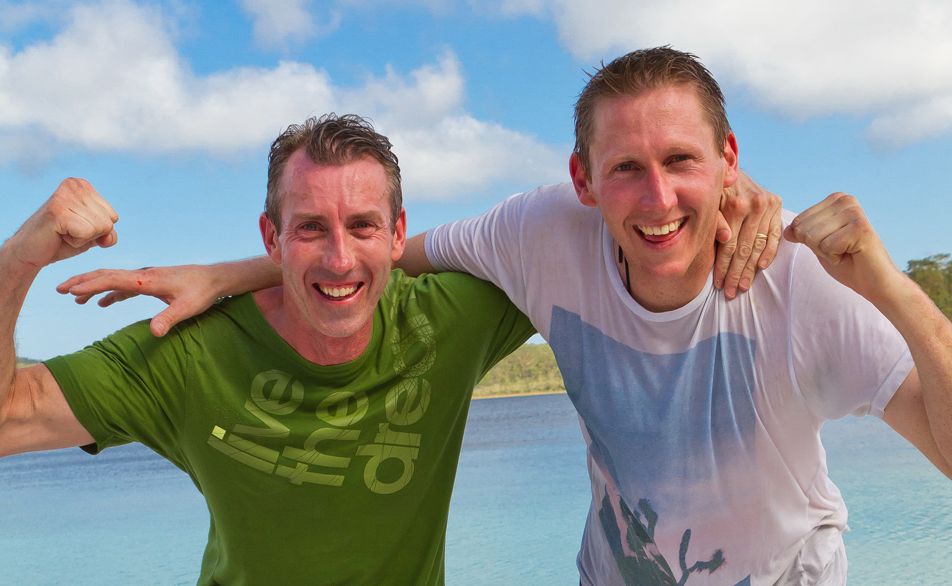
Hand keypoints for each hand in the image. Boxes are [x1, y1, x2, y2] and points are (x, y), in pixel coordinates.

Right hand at [11, 178, 118, 268]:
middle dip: (91, 235)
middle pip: (109, 222)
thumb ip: (109, 233)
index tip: (74, 227)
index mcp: (83, 186)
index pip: (113, 216)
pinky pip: (87, 234)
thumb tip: (109, 237)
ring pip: (100, 228)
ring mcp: (66, 196)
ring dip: (82, 238)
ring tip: (62, 232)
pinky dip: (76, 242)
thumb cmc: (61, 241)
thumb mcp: (93, 235)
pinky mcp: (58, 211)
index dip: (96, 230)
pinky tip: (59, 235)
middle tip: (67, 231)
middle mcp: (75, 185)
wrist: (29, 252)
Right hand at [57, 265, 219, 336]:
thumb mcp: (188, 308)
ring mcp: (146, 278)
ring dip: (93, 286)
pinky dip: (110, 292)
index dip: (90, 285)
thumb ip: (169, 319)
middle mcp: (143, 275)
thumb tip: (154, 333)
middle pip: (107, 275)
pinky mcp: (151, 283)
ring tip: (73, 298)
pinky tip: (102, 303)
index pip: (112, 280)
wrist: (216, 278)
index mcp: (148, 280)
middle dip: (82, 282)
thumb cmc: (203, 292)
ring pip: (113, 279)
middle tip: (58, 290)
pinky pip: (124, 286)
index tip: (69, 291)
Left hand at [714, 172, 781, 297]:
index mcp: (736, 205)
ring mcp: (768, 206)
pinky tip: (761, 267)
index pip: (730, 245)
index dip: (724, 267)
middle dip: (736, 273)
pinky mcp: (777, 206)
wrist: (731, 169)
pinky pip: (774, 235)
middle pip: (745, 249)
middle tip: (731, 292)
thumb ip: (715, 221)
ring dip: (751, 269)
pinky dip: (768, 252)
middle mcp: (755, 205)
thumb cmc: (715, 191)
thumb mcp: (710, 203)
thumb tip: (725, 238)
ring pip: (758, 245)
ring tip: (743, 286)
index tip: (719, 284)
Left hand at [784, 192, 903, 303]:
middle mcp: (846, 200)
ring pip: (812, 237)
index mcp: (835, 200)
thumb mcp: (818, 244)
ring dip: (826, 252)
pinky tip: (852, 254)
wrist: (874, 282)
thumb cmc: (847, 262)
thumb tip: (787, 231)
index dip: (810, 241)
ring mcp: (854, 212)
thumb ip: (803, 233)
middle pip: (802, 228)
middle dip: (817, 247)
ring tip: (846, 251)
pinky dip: (835, 257)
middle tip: (840, 250)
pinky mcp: (860, 228)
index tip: (833, 244)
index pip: (798, 221)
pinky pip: (826, 246)